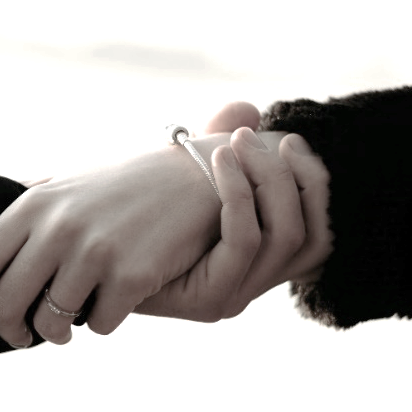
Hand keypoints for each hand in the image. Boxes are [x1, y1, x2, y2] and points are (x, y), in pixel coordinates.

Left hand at [0, 127, 241, 364]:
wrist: (195, 178)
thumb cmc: (123, 190)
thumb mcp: (66, 190)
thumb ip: (24, 219)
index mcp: (31, 206)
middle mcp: (56, 226)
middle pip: (5, 307)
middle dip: (12, 332)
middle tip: (26, 335)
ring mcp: (93, 250)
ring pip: (52, 324)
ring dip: (62, 331)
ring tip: (78, 312)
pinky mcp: (130, 273)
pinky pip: (99, 326)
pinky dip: (106, 320)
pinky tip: (122, 294)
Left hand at [135, 126, 331, 319]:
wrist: (91, 258)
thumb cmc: (139, 215)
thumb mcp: (189, 177)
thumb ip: (222, 148)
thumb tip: (247, 110)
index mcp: (261, 259)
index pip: (320, 229)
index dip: (316, 184)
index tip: (289, 141)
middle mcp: (256, 282)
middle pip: (313, 235)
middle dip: (295, 177)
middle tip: (254, 138)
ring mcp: (236, 295)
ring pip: (285, 235)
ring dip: (266, 178)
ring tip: (233, 142)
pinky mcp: (209, 301)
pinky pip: (244, 242)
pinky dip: (239, 196)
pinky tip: (219, 161)